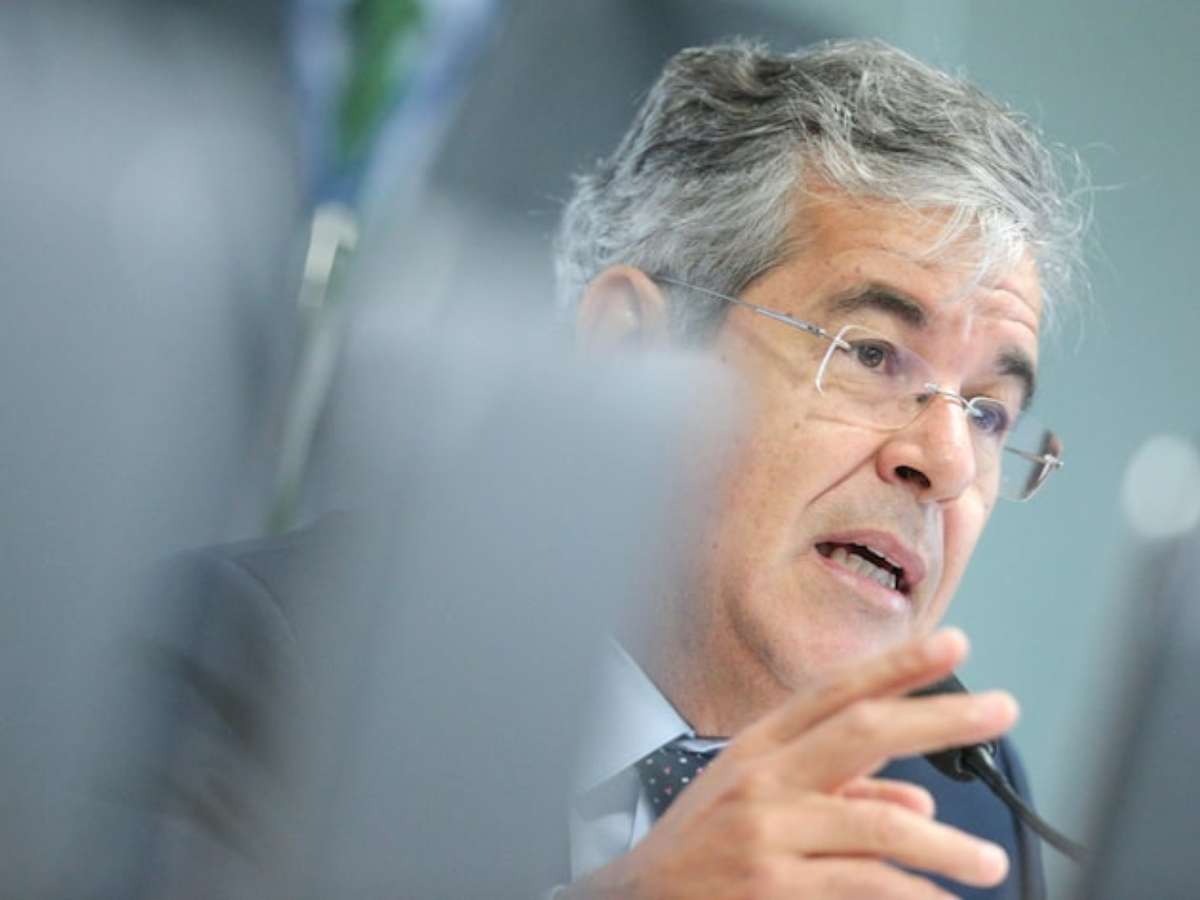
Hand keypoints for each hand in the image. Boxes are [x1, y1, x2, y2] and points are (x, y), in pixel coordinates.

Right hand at [563, 628, 1016, 898]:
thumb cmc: (701, 848)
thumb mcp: (758, 800)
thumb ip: (840, 791)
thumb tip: (918, 796)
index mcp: (759, 746)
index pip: (837, 692)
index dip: (898, 665)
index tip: (954, 644)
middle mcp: (764, 779)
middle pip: (865, 732)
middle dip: (939, 718)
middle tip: (1002, 710)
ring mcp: (768, 834)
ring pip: (880, 824)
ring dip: (945, 843)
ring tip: (988, 862)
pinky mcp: (775, 890)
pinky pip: (865, 887)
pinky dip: (913, 895)